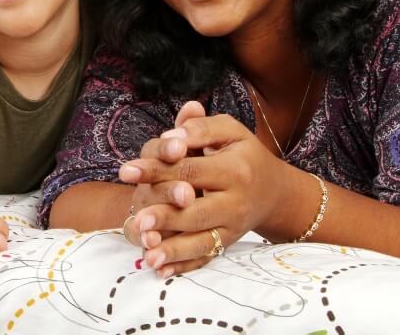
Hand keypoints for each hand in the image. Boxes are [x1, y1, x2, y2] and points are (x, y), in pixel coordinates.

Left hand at [121, 109, 291, 276]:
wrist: (274, 190)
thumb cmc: (244, 154)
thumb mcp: (229, 131)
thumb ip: (200, 128)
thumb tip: (171, 136)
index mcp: (235, 170)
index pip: (189, 170)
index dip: (157, 170)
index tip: (126, 172)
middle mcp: (235, 202)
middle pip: (196, 211)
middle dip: (166, 217)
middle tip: (140, 220)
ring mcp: (232, 227)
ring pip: (201, 241)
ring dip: (173, 249)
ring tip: (148, 254)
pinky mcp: (228, 243)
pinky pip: (206, 257)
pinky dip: (184, 265)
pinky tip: (161, 271)